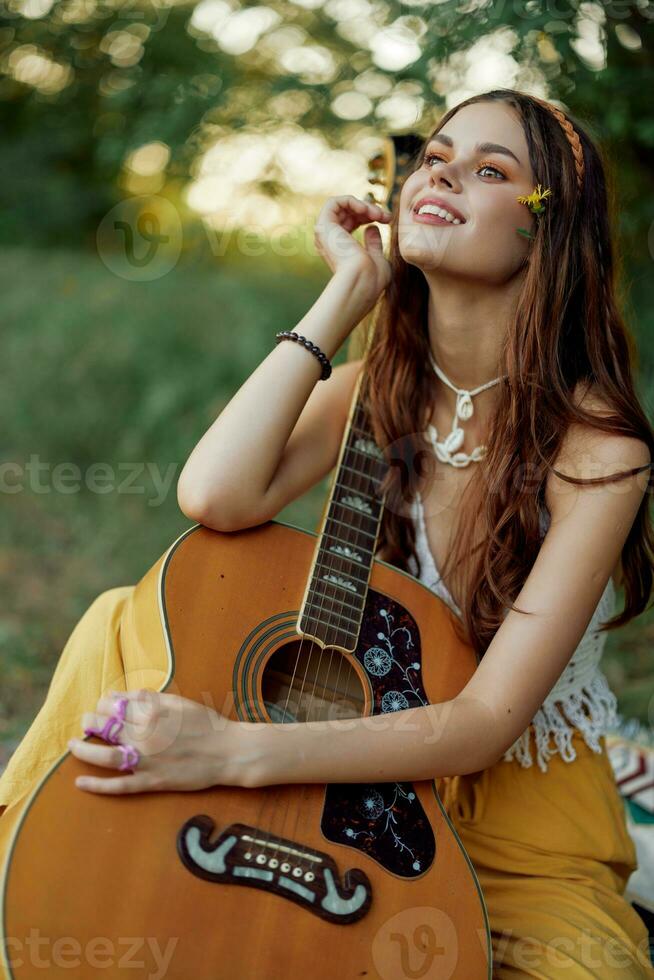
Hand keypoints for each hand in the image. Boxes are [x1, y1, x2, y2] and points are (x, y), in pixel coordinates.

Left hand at [68, 689, 243, 794]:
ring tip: (73, 745)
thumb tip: (123, 696)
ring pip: (105, 756)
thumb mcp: (179, 702)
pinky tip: (80, 782)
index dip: (104, 703)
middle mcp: (145, 735)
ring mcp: (148, 760)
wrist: (229, 751)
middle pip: (105, 727)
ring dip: (84, 750)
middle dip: (90, 721)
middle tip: (86, 721)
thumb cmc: (206, 723)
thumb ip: (150, 698)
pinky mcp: (153, 781)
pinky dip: (98, 785)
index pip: (115, 704)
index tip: (103, 705)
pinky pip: (120, 786)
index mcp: (152, 712)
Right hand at [314, 195, 392, 300]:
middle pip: (348, 214)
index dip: (370, 216)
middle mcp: (330, 241)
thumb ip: (373, 243)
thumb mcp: (377, 259)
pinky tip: (365, 209)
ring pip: (342, 207)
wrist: (361, 281)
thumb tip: (372, 227)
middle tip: (386, 216)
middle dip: (370, 210)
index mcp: (340, 250)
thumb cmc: (372, 278)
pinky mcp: (323, 226)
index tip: (387, 219)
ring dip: (364, 206)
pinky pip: (334, 202)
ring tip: (377, 214)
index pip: (352, 223)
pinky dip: (351, 201)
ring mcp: (325, 234)